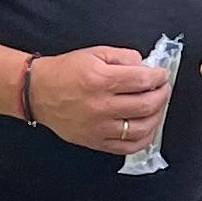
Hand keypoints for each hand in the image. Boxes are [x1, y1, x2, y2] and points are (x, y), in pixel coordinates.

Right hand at [27, 47, 172, 156]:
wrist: (38, 92)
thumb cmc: (65, 72)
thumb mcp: (94, 54)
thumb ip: (123, 57)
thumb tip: (145, 66)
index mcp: (100, 80)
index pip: (142, 81)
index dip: (159, 77)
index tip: (162, 75)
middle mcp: (101, 105)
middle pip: (146, 105)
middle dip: (162, 95)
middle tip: (163, 89)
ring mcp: (99, 127)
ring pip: (141, 128)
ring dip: (157, 117)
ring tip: (157, 107)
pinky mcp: (96, 142)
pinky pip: (128, 147)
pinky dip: (144, 138)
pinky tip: (147, 128)